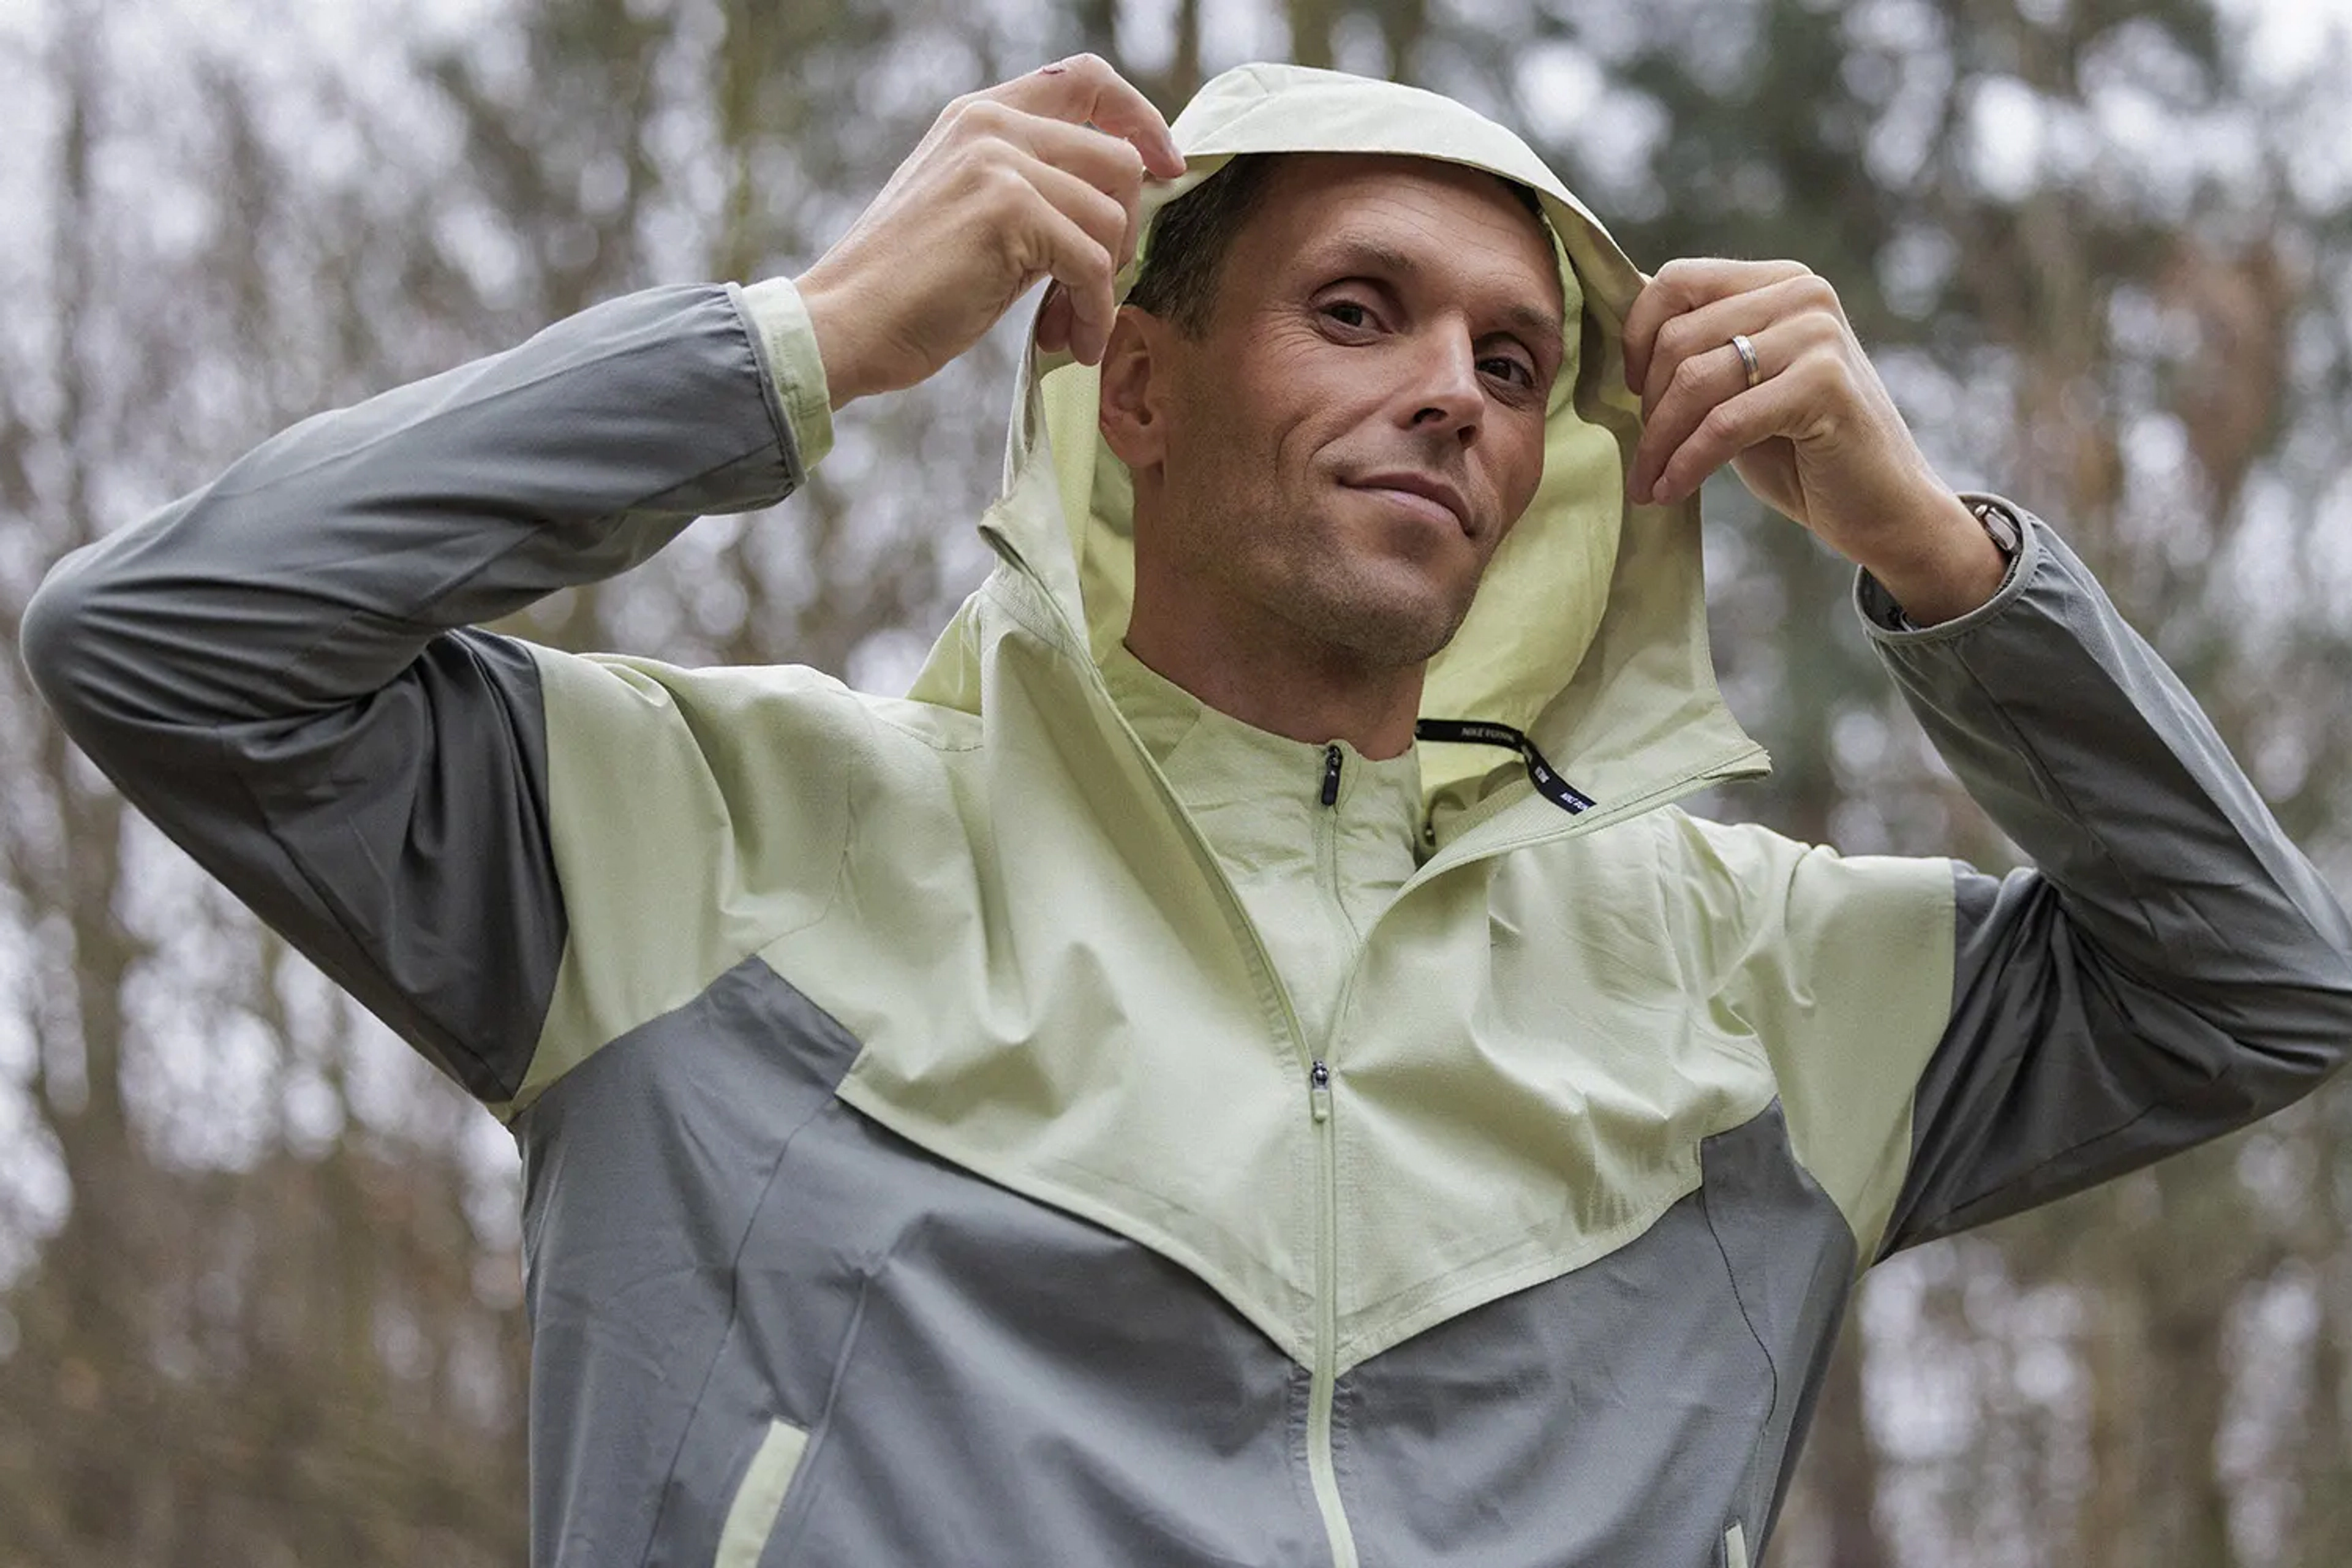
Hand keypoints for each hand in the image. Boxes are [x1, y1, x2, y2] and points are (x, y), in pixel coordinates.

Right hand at [793, 55, 1185, 409]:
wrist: (843, 324)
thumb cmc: (906, 289)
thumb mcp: (974, 216)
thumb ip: (1036, 193)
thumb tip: (1120, 210)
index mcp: (981, 116)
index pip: (1087, 80)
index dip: (1142, 119)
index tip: (1166, 168)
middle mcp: (991, 125)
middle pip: (1119, 161)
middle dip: (1121, 237)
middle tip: (1089, 291)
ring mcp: (1000, 163)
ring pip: (1111, 218)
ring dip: (1102, 289)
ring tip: (1067, 328)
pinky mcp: (1009, 211)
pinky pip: (1093, 265)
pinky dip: (1091, 314)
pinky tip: (1067, 344)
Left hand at [1621, 259, 2006, 621]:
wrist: (1883, 507)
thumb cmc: (1802, 451)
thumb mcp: (1741, 388)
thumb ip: (1698, 352)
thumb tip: (1620, 321)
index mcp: (1779, 282)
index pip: (1676, 281)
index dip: (1636, 339)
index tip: (1633, 393)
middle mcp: (1802, 293)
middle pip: (1678, 337)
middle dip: (1647, 408)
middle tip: (1643, 458)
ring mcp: (1817, 334)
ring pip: (1694, 381)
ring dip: (1659, 443)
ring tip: (1648, 484)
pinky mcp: (1824, 384)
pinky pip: (1723, 423)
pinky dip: (1686, 463)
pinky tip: (1670, 491)